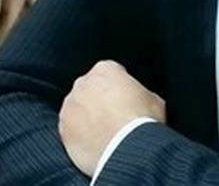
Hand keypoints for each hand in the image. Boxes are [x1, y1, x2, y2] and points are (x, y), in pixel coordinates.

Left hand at [59, 60, 165, 176]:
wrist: (127, 149)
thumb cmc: (143, 122)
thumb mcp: (155, 100)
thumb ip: (141, 94)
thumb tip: (141, 101)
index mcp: (105, 69)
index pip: (110, 73)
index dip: (119, 87)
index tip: (125, 101)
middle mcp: (83, 83)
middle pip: (90, 89)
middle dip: (98, 101)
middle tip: (113, 119)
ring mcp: (70, 106)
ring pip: (77, 109)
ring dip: (86, 119)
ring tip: (103, 135)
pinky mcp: (63, 128)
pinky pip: (70, 130)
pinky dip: (78, 137)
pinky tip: (93, 146)